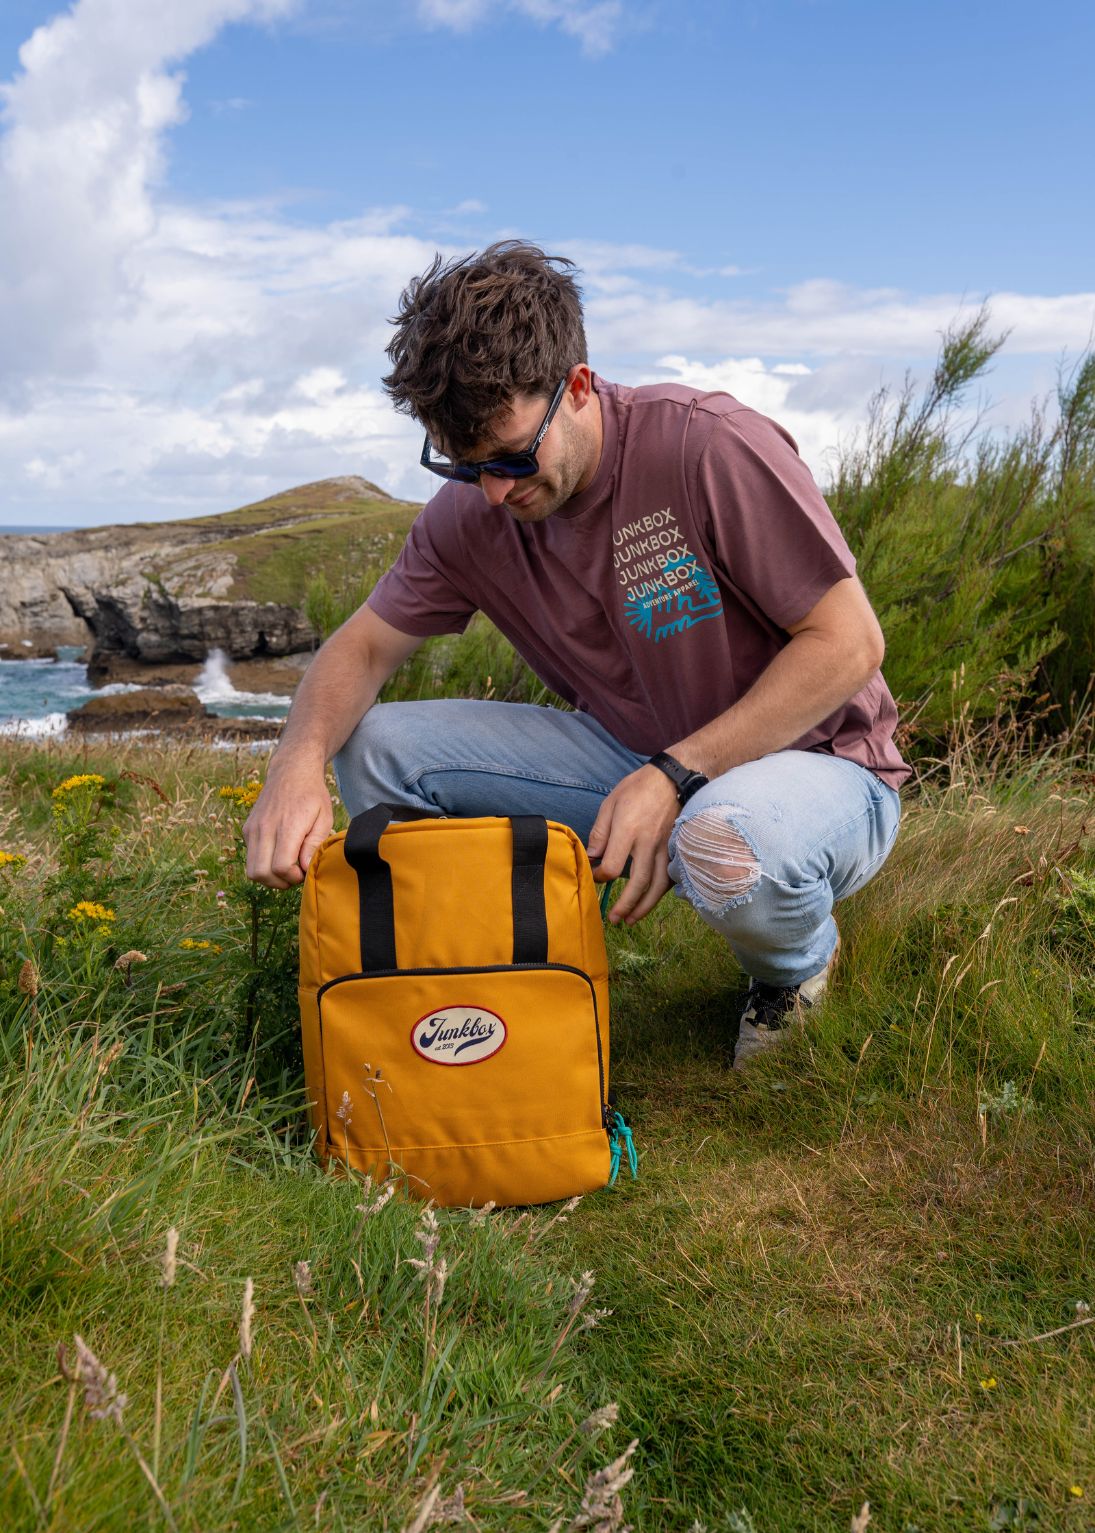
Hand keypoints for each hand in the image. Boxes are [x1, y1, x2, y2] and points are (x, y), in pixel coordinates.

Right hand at [243, 763, 332, 888]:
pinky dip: (263, 864)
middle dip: (280, 882)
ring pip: (251, 871)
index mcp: (287, 826)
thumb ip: (314, 845)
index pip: (280, 867)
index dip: (293, 877)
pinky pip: (250, 858)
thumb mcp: (324, 818)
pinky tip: (278, 854)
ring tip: (286, 866)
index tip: (304, 869)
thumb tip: (303, 868)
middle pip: (261, 874)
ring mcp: (253, 829)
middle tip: (295, 873)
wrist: (291, 772)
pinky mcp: (247, 829)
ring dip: (269, 877)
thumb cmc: (312, 796)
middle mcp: (264, 828)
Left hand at [586, 765, 679, 925]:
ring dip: (645, 906)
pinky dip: (661, 894)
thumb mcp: (611, 802)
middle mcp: (648, 843)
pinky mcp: (676, 848)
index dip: (601, 877)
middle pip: (638, 883)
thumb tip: (593, 855)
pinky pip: (670, 877)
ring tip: (632, 919)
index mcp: (628, 830)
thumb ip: (600, 831)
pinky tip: (650, 901)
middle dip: (625, 905)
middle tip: (613, 919)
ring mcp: (665, 847)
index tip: (596, 876)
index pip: (613, 867)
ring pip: (657, 885)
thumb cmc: (638, 788)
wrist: (674, 778)